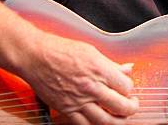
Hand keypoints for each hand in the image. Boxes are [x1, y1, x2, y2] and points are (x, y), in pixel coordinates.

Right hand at [20, 31, 138, 124]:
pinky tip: (100, 120)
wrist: (35, 57)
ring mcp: (78, 101)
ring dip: (118, 121)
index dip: (130, 88)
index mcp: (100, 70)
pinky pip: (84, 124)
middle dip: (131, 108)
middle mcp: (91, 88)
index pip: (126, 87)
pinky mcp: (66, 109)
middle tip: (132, 105)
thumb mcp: (92, 51)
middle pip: (121, 106)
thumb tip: (128, 69)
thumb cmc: (60, 50)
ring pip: (105, 121)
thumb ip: (111, 64)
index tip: (127, 87)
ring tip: (120, 117)